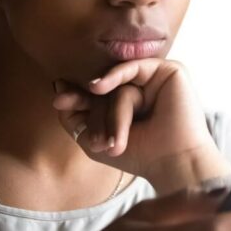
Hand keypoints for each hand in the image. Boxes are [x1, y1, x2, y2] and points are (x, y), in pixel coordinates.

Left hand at [52, 58, 216, 178]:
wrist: (173, 163)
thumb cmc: (139, 156)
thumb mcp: (94, 139)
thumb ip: (74, 116)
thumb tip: (58, 86)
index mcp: (129, 103)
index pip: (98, 94)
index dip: (76, 97)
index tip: (58, 101)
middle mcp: (143, 88)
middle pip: (105, 88)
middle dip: (90, 108)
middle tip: (77, 122)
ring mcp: (156, 79)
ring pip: (119, 85)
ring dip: (110, 114)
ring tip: (111, 143)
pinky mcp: (169, 71)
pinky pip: (133, 67)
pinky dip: (114, 76)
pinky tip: (97, 87)